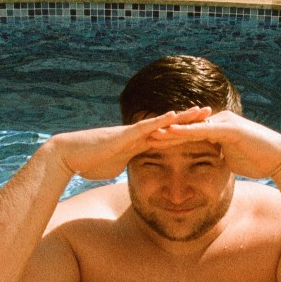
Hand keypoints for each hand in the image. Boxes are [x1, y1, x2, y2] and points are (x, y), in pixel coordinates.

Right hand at [51, 107, 211, 179]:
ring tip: (202, 111)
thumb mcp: (116, 167)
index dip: (184, 131)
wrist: (69, 156)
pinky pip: (145, 127)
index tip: (203, 128)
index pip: (166, 136)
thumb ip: (128, 165)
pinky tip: (175, 116)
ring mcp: (131, 133)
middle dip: (190, 120)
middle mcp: (137, 134)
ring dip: (182, 117)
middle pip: (169, 125)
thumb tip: (135, 170)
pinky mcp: (123, 135)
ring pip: (162, 123)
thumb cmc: (89, 163)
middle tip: (212, 112)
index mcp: (138, 143)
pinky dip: (160, 121)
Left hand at [150, 111, 280, 179]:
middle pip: (187, 126)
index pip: (190, 132)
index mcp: (218, 128)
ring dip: (172, 129)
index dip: (171, 137)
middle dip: (166, 131)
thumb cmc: (258, 161)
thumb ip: (220, 157)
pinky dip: (187, 131)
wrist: (280, 158)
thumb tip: (212, 164)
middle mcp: (219, 121)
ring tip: (151, 133)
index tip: (152, 142)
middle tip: (144, 135)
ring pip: (193, 126)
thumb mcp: (232, 161)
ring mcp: (224, 122)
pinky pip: (204, 129)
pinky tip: (172, 132)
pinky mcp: (230, 128)